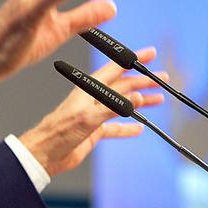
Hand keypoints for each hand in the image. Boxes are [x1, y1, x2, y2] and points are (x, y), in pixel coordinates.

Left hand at [18, 47, 166, 176]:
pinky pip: (115, 127)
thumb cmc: (59, 132)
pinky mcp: (93, 131)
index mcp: (90, 88)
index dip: (134, 60)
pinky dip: (127, 128)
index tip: (151, 54)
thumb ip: (114, 107)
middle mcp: (93, 98)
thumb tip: (138, 96)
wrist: (44, 153)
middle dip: (143, 82)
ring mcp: (94, 114)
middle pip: (123, 86)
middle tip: (163, 79)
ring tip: (159, 100)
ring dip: (140, 102)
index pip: (116, 69)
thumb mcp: (89, 118)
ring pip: (122, 105)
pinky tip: (139, 128)